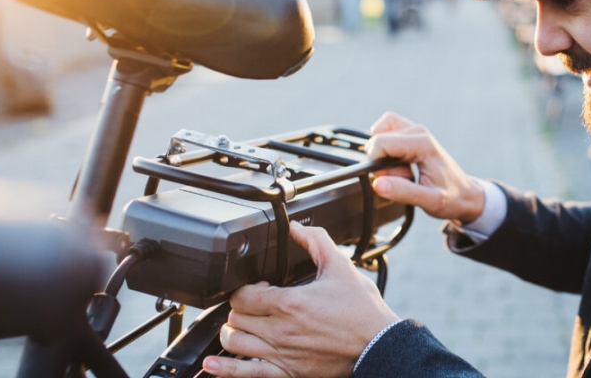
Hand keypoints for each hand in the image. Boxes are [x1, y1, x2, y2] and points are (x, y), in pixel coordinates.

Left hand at [203, 223, 399, 377]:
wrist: (379, 345)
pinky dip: (224, 369)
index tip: (259, 287)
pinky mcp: (287, 373)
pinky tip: (211, 365)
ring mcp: (282, 354)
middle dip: (241, 308)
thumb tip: (297, 227)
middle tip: (254, 305)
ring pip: (234, 343)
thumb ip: (316, 241)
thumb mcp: (341, 267)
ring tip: (244, 326)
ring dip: (233, 332)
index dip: (245, 288)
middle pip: (235, 317)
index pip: (243, 295)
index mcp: (290, 303)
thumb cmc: (362, 311)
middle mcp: (281, 331)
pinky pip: (246, 374)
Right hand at [366, 112, 484, 223]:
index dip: (377, 164)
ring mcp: (415, 131)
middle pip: (377, 139)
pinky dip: (385, 149)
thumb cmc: (452, 197)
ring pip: (379, 132)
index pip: (380, 143)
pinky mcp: (411, 135)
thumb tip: (377, 183)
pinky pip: (386, 133)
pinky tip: (399, 165)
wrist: (466, 194)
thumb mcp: (429, 201)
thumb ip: (402, 192)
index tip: (393, 179)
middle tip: (403, 177)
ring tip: (402, 170)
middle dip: (381, 162)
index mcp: (422, 144)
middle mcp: (418, 131)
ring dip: (382, 153)